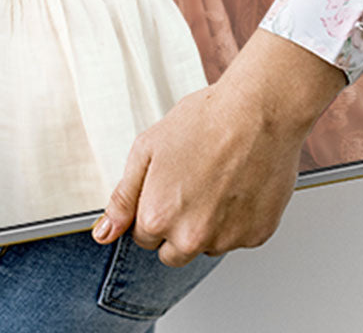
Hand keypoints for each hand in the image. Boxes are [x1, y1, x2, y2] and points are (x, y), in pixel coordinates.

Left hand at [91, 30, 346, 267]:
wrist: (259, 110)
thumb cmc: (205, 121)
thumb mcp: (147, 149)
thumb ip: (123, 197)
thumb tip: (103, 233)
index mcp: (158, 218)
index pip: (144, 237)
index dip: (154, 208)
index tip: (168, 186)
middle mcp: (192, 238)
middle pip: (174, 252)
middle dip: (177, 227)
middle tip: (192, 185)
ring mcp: (227, 239)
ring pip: (208, 245)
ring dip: (209, 224)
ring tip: (219, 180)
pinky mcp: (257, 235)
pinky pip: (239, 237)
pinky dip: (238, 219)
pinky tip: (239, 185)